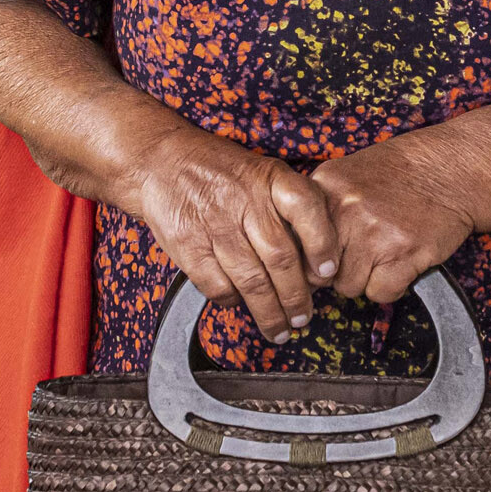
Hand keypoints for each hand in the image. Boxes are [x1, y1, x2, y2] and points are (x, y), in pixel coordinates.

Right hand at [103, 119, 337, 341]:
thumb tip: (318, 262)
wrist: (161, 161)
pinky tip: (240, 304)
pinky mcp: (187, 243)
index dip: (322, 243)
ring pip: (251, 280)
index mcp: (270, 177)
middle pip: (280, 257)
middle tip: (303, 318)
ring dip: (269, 312)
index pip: (305, 207)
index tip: (329, 273)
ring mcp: (214, 222)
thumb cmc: (221, 173)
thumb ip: (289, 208)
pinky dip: (232, 301)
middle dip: (296, 297)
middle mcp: (244, 199)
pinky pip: (217, 285)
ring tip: (279, 330)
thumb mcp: (262, 172)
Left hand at [306, 133, 486, 305]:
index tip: (322, 263)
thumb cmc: (401, 174)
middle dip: (337, 272)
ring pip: (349, 287)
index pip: (296, 245)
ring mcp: (375, 233)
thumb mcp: (347, 176)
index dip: (310, 259)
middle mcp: (345, 210)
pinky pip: (381, 293)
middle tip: (361, 256)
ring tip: (384, 255)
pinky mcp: (404, 253)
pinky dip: (392, 287)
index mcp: (325, 188)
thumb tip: (297, 250)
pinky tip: (401, 264)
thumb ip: (320, 208)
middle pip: (320, 272)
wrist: (451, 169)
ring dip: (366, 280)